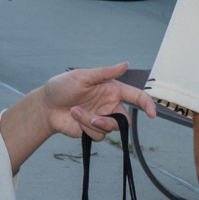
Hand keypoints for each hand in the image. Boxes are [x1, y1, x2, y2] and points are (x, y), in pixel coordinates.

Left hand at [41, 63, 155, 140]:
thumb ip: (105, 73)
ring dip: (90, 122)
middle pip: (125, 120)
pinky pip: (98, 136)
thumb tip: (125, 64)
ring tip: (75, 112)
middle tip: (95, 119)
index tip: (152, 114)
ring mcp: (102, 119)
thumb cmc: (62, 87)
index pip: (136, 97)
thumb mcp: (83, 76)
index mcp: (112, 90)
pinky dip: (86, 128)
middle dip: (111, 122)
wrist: (46, 106)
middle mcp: (110, 105)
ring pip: (109, 129)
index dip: (147, 105)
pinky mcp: (93, 130)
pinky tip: (75, 119)